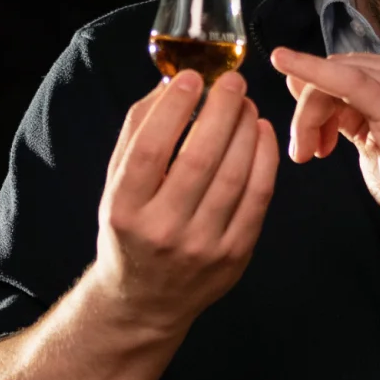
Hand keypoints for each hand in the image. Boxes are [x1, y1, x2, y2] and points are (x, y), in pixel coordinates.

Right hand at [89, 72, 277, 337]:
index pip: (150, 150)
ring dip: (245, 130)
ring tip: (245, 104)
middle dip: (221, 111)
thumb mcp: (115, 186)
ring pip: (234, 175)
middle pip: (200, 158)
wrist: (145, 300)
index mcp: (124, 211)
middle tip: (232, 82)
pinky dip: (264, 159)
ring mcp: (202, 247)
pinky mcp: (234, 256)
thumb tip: (171, 84)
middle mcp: (162, 231)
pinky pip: (258, 198)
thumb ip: (136, 134)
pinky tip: (261, 133)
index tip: (192, 78)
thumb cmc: (131, 231)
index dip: (174, 108)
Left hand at [267, 46, 379, 253]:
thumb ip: (339, 108)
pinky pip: (345, 81)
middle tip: (305, 150)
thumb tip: (298, 79)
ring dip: (309, 115)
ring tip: (309, 152)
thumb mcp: (368, 137)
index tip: (304, 132)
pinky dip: (310, 70)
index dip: (314, 96)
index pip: (344, 69)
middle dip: (309, 109)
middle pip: (335, 70)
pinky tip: (283, 62)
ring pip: (334, 78)